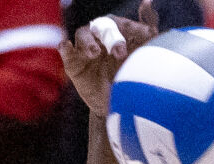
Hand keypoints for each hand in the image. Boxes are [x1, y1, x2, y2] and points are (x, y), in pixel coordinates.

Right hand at [60, 0, 158, 118]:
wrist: (115, 104)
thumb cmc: (127, 76)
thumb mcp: (141, 55)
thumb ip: (146, 29)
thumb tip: (148, 2)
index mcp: (118, 32)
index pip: (125, 25)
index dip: (135, 28)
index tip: (149, 35)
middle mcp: (100, 36)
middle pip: (103, 27)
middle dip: (113, 37)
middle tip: (121, 53)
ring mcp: (85, 49)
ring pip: (83, 35)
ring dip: (88, 42)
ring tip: (95, 53)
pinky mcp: (73, 63)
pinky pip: (66, 51)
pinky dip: (65, 47)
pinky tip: (65, 45)